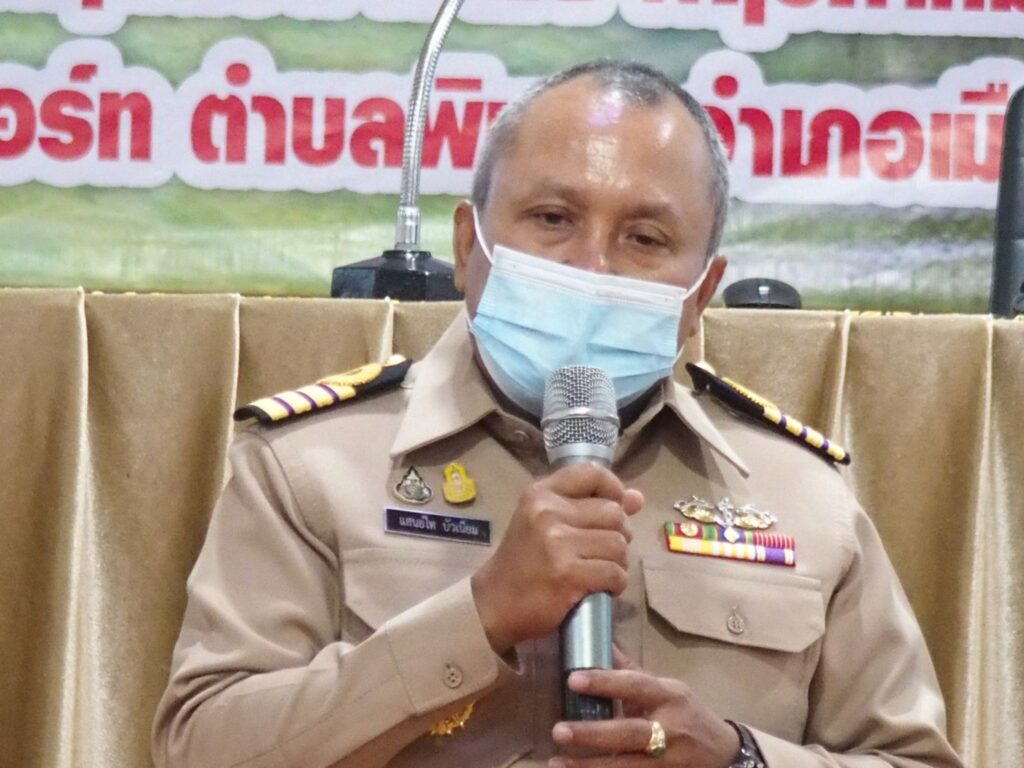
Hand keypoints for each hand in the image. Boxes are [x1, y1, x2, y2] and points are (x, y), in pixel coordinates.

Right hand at [471, 463, 643, 653]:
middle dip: (618, 536)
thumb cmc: (523, 562)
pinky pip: (615, 573)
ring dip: (617, 563)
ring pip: (618, 545)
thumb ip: (590, 506)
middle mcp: (548, 511)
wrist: (494, 603)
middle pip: (614, 513)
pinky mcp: (567, 574)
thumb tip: (638, 498)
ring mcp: (557, 543)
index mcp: (541, 493)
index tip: (615, 509)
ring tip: (598, 571)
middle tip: (601, 552)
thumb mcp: (547, 523)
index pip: (593, 473)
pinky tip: (598, 588)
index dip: (614, 489)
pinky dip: (614, 584)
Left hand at [549, 648, 738, 767]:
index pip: (635, 686)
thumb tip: (600, 644)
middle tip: (559, 730)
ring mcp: (668, 761)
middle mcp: (669, 730)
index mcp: (668, 697)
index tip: (573, 680)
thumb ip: (632, 672)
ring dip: (590, 767)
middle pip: (629, 733)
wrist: (725, 755)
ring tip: (557, 764)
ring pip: (626, 766)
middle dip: (593, 734)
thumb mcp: (667, 689)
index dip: (605, 682)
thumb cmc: (688, 714)